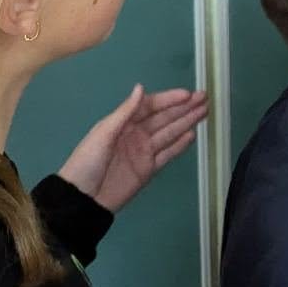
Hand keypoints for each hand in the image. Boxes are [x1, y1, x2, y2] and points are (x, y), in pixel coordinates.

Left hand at [58, 85, 208, 212]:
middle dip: (184, 107)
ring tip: (204, 111)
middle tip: (204, 97)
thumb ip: (125, 112)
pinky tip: (192, 135)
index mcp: (123, 123)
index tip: (187, 94)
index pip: (150, 106)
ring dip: (186, 122)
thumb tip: (141, 87)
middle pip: (164, 118)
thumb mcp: (104, 133)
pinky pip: (168, 154)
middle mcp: (136, 134)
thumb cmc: (88, 162)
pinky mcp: (149, 170)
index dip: (169, 99)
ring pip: (170, 133)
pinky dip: (180, 145)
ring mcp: (144, 152)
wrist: (82, 199)